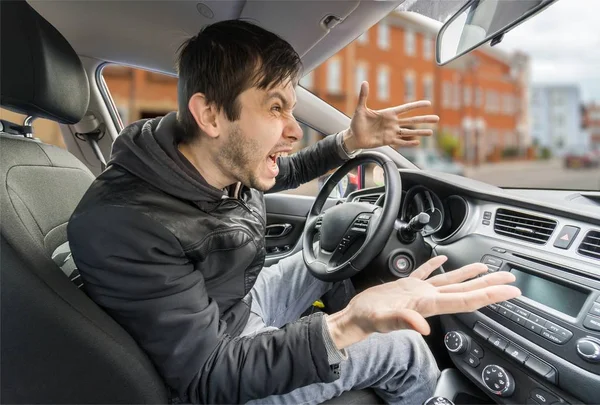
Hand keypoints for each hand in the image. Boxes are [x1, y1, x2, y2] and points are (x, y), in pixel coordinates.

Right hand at [325, 256, 520, 348]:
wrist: (355, 317)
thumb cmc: (367, 319)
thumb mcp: (383, 320)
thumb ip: (404, 322)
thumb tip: (423, 327)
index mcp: (427, 304)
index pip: (466, 299)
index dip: (490, 295)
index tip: (509, 291)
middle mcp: (428, 298)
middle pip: (466, 291)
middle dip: (490, 286)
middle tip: (511, 280)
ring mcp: (418, 292)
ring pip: (450, 281)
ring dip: (470, 275)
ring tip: (487, 269)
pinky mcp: (406, 286)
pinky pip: (426, 273)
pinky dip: (435, 265)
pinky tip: (441, 258)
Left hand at [342, 81, 439, 151]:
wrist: (353, 137)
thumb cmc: (356, 122)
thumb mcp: (360, 109)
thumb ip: (363, 96)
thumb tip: (364, 82)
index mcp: (388, 113)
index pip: (406, 108)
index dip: (417, 105)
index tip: (428, 103)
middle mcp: (392, 123)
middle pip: (412, 120)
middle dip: (424, 119)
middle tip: (437, 119)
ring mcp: (391, 132)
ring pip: (409, 132)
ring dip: (420, 132)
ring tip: (431, 132)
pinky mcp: (387, 141)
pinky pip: (400, 142)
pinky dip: (408, 143)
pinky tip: (417, 143)